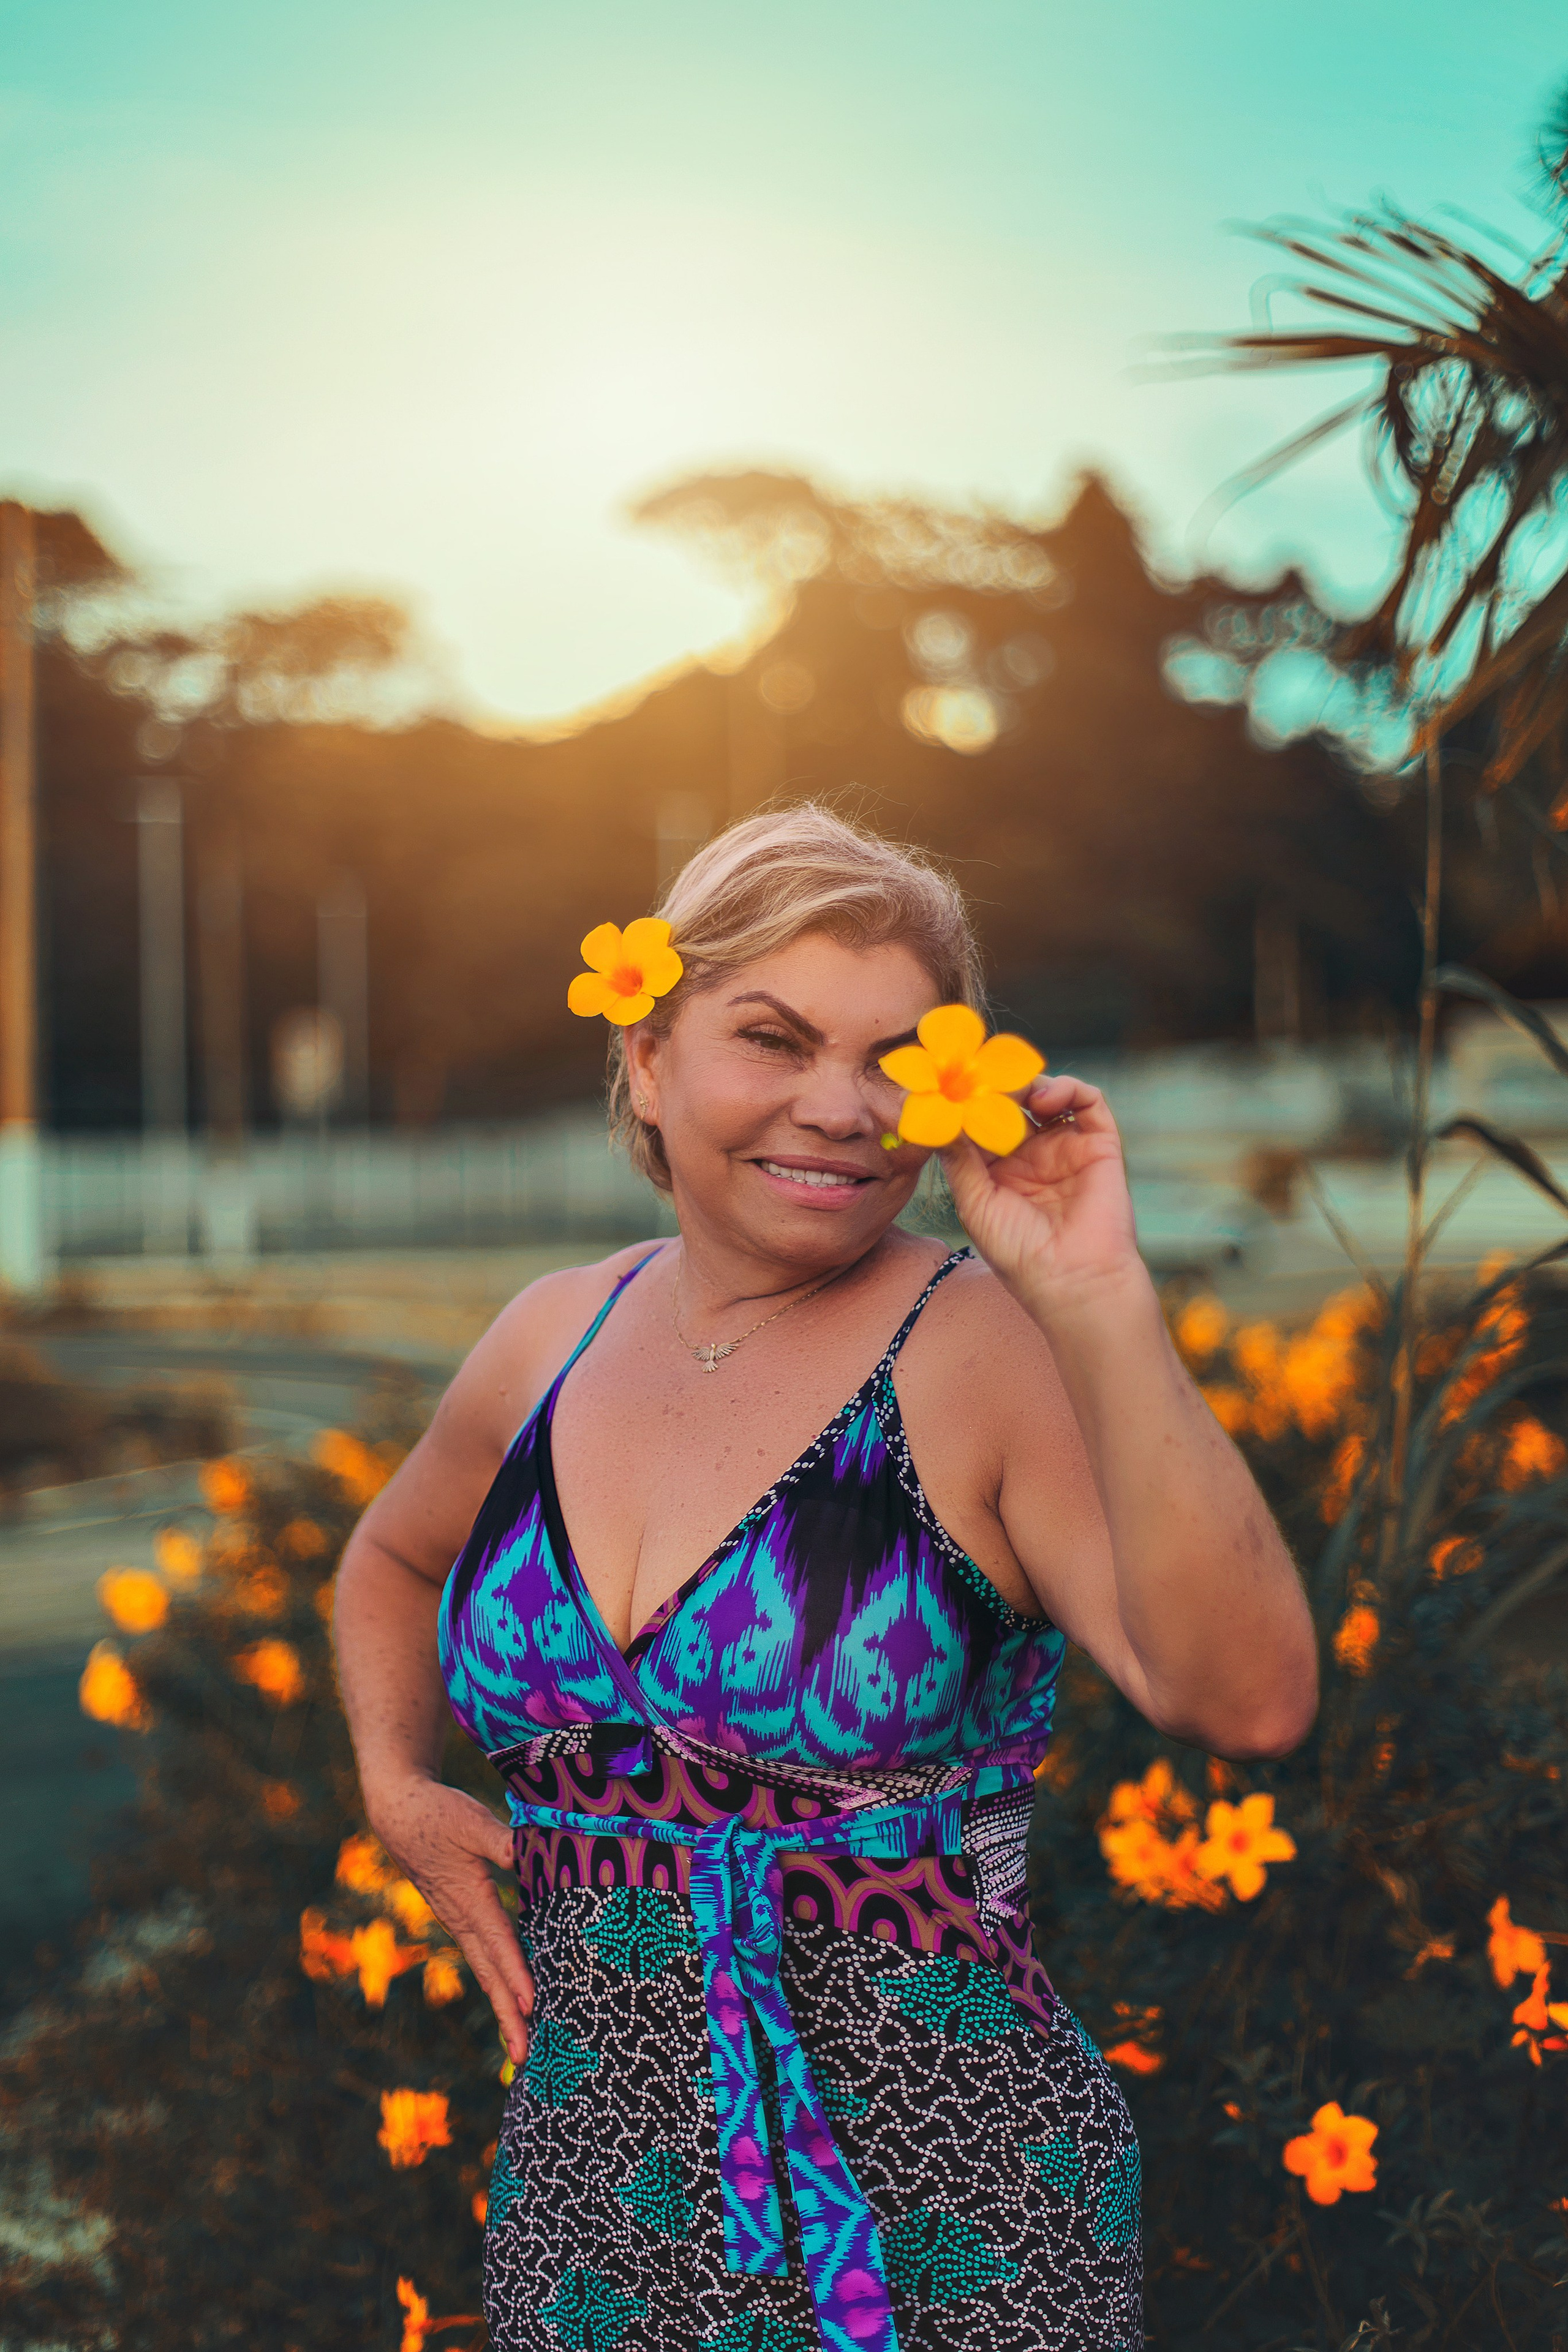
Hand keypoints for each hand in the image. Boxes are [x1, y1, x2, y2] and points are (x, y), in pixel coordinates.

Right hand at [367, 1774, 533, 2064]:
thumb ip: (503, 1841)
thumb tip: (533, 1852)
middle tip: (524, 2057)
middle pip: (490, 1974)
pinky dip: (496, 1981)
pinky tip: (509, 1994)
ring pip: (485, 1970)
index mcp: (470, 1899)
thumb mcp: (471, 1822)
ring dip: (503, 2005)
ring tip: (520, 2042)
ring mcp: (458, 1921)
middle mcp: (463, 1919)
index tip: (532, 2009)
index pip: (499, 1945)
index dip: (516, 1977)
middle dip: (509, 2016)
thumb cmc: (436, 1815)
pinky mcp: (458, 1915)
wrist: (398, 1812)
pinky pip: (481, 1956)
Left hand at [937, 1073, 1141, 1309]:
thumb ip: (958, 1158)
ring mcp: (1066, 1148)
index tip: (948, 1084)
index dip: (968, 1102)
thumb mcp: (975, 1204)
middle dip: (997, 1086)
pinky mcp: (1100, 1145)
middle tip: (982, 1077)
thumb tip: (936, 1117)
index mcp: (999, 1171)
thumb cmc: (1019, 1253)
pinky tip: (1045, 1098)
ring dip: (1030, 1083)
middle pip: (1013, 1103)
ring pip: (1049, 1095)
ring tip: (1014, 1091)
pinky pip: (1088, 1102)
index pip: (981, 1122)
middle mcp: (1033, 1156)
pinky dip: (1069, 1088)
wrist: (1073, 1281)